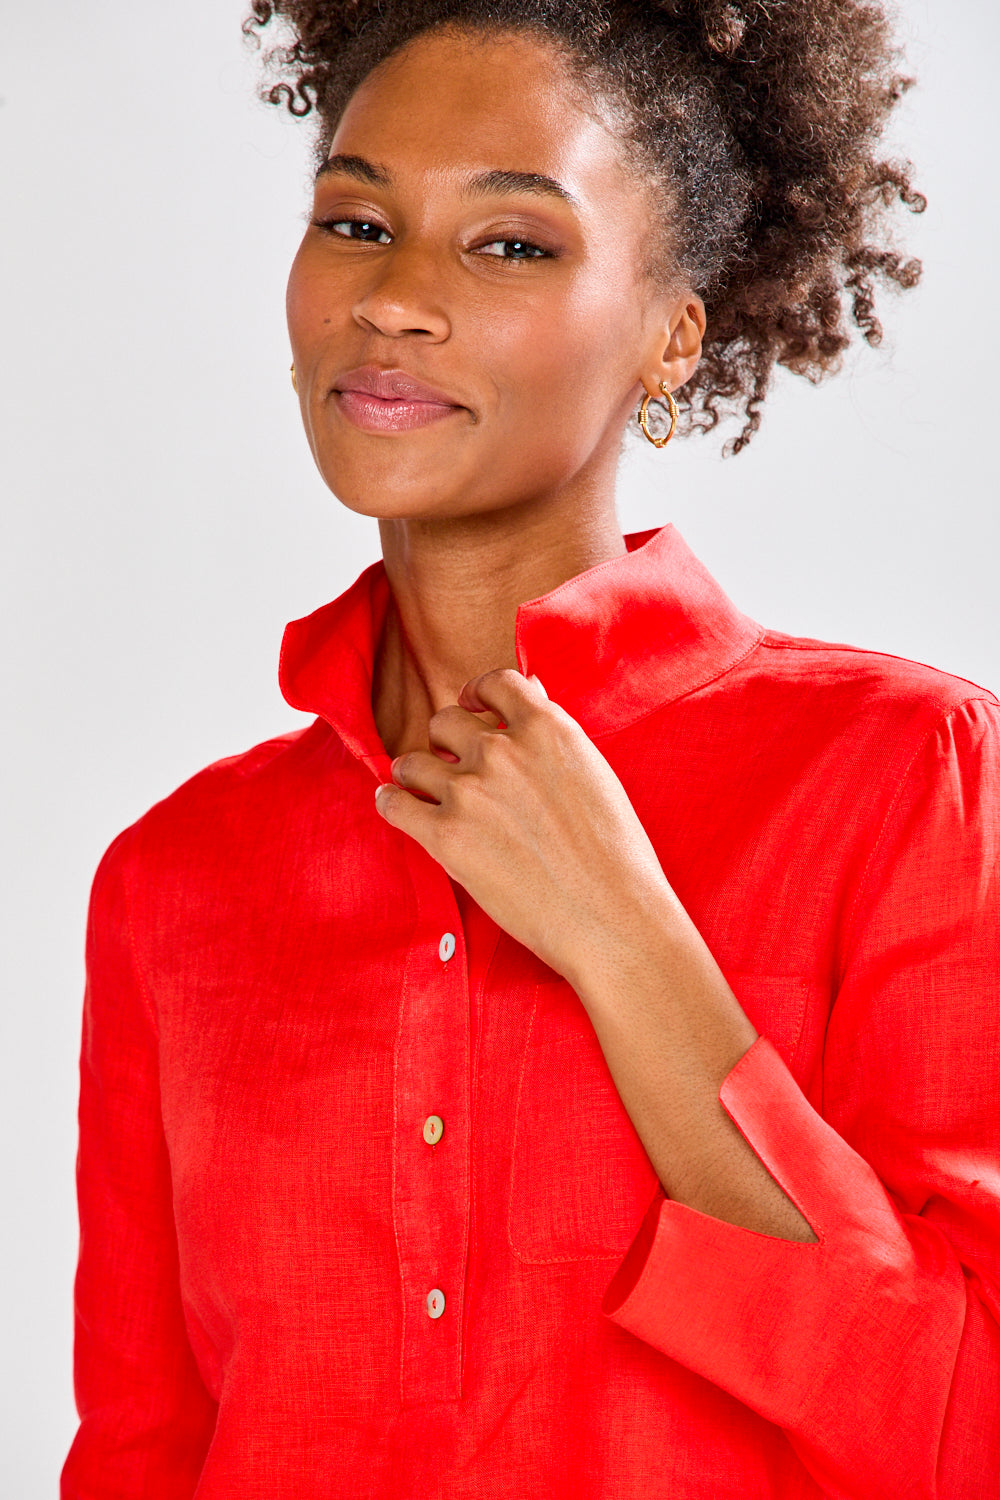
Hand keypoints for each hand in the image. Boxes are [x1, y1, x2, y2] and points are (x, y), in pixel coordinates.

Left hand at [373, 667, 674, 983]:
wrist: (610, 916)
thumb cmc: (613, 853)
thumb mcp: (592, 773)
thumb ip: (553, 736)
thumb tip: (530, 695)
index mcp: (546, 728)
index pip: (494, 683)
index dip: (477, 694)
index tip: (472, 708)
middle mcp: (501, 750)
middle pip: (444, 720)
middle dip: (446, 741)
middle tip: (453, 765)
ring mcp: (469, 791)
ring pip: (412, 761)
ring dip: (415, 774)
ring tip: (421, 790)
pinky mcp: (445, 835)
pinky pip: (393, 804)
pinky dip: (390, 803)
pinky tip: (395, 806)